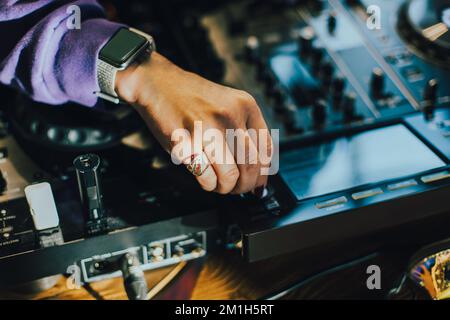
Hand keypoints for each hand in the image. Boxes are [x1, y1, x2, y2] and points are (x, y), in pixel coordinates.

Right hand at [115, 52, 271, 194]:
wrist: (159, 83)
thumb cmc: (193, 99)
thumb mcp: (229, 104)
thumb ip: (246, 132)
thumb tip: (259, 173)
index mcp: (245, 105)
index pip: (266, 149)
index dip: (263, 174)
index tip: (257, 183)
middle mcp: (230, 116)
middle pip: (251, 166)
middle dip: (245, 185)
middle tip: (237, 188)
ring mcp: (207, 129)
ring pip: (230, 176)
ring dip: (226, 188)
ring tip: (220, 184)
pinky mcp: (186, 143)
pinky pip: (206, 177)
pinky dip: (208, 184)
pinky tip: (205, 177)